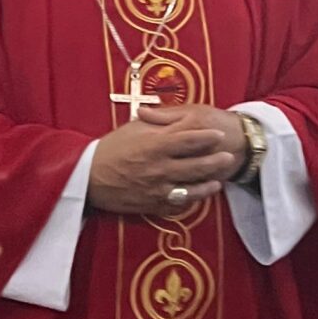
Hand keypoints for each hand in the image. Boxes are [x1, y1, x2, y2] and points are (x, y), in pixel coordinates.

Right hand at [88, 104, 243, 216]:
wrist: (89, 178)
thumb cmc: (110, 149)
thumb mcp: (133, 129)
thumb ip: (156, 122)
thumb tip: (173, 114)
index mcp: (155, 146)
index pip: (189, 139)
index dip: (207, 137)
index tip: (218, 134)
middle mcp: (160, 168)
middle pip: (196, 165)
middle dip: (215, 161)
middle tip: (228, 156)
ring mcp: (158, 189)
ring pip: (191, 189)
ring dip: (207, 185)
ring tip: (217, 181)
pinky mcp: (153, 205)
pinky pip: (177, 205)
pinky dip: (190, 201)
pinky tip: (197, 196)